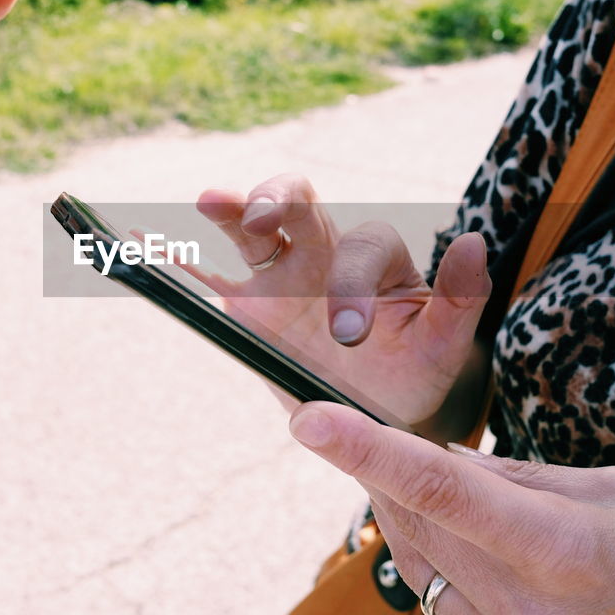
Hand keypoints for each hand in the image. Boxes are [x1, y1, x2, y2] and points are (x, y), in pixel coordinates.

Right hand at [191, 174, 489, 427]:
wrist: (377, 414)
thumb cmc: (414, 373)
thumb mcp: (444, 345)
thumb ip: (461, 298)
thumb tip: (473, 241)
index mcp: (374, 258)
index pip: (359, 246)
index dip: (352, 282)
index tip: (349, 334)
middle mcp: (323, 254)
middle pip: (298, 203)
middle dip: (280, 200)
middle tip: (266, 219)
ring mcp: (280, 276)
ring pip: (251, 227)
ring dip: (233, 207)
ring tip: (211, 200)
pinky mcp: (247, 307)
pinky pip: (207, 276)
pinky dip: (175, 258)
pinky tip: (141, 239)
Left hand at [288, 402, 614, 614]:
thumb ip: (525, 480)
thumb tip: (450, 459)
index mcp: (558, 548)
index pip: (436, 486)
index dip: (364, 450)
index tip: (310, 419)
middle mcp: (524, 607)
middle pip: (414, 522)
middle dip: (376, 471)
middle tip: (354, 429)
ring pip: (418, 564)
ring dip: (398, 512)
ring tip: (398, 473)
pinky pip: (444, 603)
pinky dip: (433, 557)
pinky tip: (447, 531)